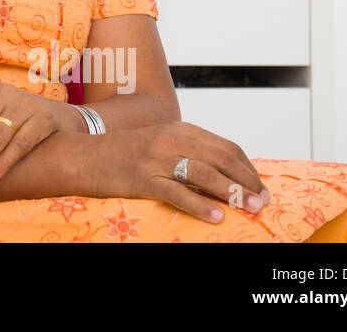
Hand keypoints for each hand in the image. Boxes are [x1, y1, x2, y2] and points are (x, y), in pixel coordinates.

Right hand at [91, 121, 270, 222]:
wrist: (83, 155)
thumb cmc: (122, 153)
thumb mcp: (159, 143)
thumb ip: (187, 151)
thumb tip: (222, 174)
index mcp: (179, 129)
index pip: (225, 146)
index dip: (247, 167)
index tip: (260, 186)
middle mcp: (170, 139)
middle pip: (220, 157)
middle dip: (247, 180)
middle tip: (263, 200)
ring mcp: (156, 157)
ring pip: (204, 172)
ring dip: (232, 191)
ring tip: (249, 207)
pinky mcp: (142, 177)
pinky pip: (176, 191)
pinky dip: (199, 204)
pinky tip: (215, 216)